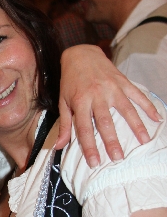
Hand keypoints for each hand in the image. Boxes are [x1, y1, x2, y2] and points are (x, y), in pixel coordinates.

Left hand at [58, 45, 159, 166]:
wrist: (81, 54)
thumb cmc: (70, 81)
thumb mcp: (63, 102)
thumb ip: (64, 125)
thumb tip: (59, 146)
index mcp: (80, 101)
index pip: (84, 128)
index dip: (89, 146)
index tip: (94, 162)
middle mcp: (96, 95)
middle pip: (105, 122)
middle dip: (112, 141)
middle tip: (118, 158)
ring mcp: (112, 87)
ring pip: (125, 109)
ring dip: (135, 126)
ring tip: (143, 142)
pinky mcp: (123, 81)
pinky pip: (137, 95)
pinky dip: (148, 106)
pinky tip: (157, 119)